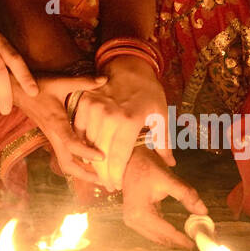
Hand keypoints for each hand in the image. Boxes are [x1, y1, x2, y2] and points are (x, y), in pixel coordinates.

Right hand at [14, 75, 107, 184]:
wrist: (17, 91)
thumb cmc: (38, 86)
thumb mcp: (60, 81)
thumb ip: (83, 82)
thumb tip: (104, 79)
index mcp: (56, 123)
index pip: (71, 143)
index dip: (86, 152)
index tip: (102, 157)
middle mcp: (54, 135)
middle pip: (67, 164)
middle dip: (85, 175)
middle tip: (105, 181)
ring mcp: (52, 138)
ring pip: (65, 163)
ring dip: (81, 172)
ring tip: (100, 178)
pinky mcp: (52, 137)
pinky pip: (64, 155)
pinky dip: (77, 163)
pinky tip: (90, 163)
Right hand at [73, 55, 168, 190]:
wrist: (129, 64)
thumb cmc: (148, 91)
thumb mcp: (160, 114)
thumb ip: (163, 141)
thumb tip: (170, 164)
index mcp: (129, 120)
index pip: (118, 155)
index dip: (116, 174)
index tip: (116, 186)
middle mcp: (108, 115)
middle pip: (100, 153)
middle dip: (103, 173)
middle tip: (108, 185)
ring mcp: (93, 108)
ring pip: (87, 142)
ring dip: (91, 161)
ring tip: (98, 174)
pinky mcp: (83, 102)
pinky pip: (79, 129)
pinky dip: (81, 143)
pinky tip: (87, 154)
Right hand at [120, 146, 206, 247]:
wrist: (129, 159)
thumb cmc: (146, 168)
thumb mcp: (168, 179)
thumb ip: (187, 195)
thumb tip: (203, 211)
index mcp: (141, 213)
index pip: (166, 232)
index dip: (181, 240)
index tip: (195, 245)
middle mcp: (133, 220)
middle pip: (159, 238)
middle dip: (177, 241)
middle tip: (194, 242)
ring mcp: (131, 220)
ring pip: (154, 236)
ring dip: (170, 238)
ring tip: (186, 239)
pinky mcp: (133, 217)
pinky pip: (150, 230)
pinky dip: (163, 232)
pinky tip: (174, 232)